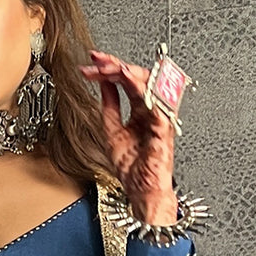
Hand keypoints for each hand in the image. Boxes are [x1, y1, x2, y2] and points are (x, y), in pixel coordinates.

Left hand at [78, 50, 178, 225]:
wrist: (142, 194)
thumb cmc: (134, 171)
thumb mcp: (112, 132)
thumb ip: (109, 108)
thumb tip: (103, 84)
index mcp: (141, 111)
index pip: (127, 82)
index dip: (110, 69)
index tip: (92, 63)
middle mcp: (152, 111)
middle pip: (138, 77)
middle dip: (116, 65)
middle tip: (97, 60)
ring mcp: (159, 118)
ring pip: (149, 84)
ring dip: (128, 71)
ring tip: (111, 65)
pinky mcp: (163, 128)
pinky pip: (156, 103)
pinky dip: (143, 89)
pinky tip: (130, 80)